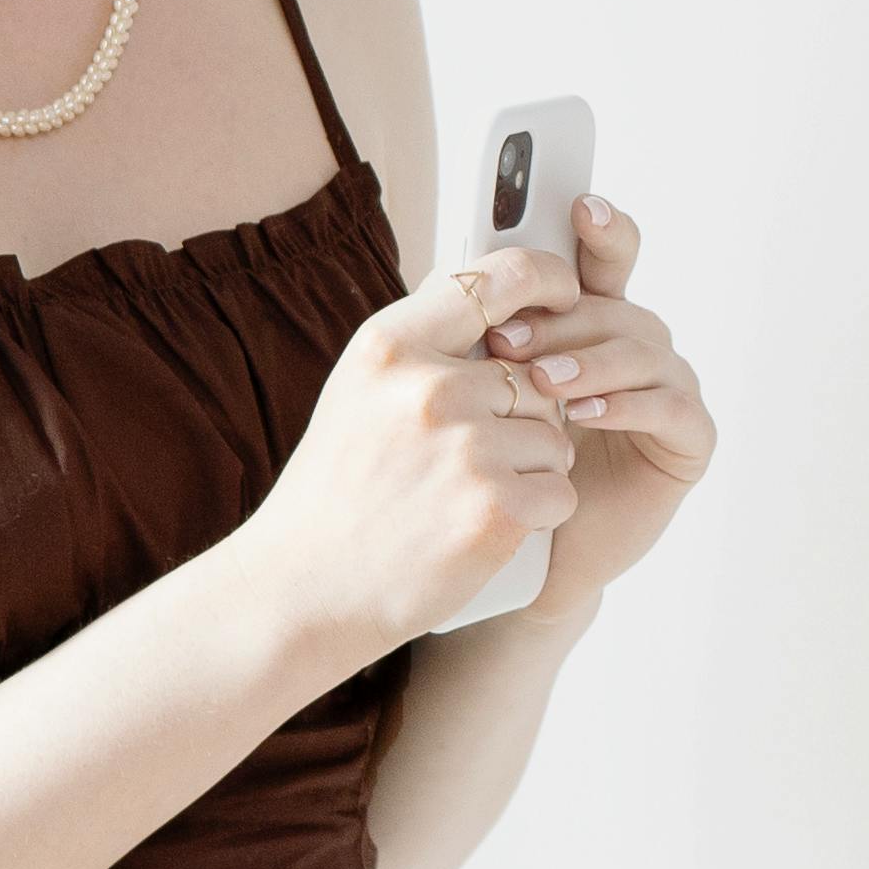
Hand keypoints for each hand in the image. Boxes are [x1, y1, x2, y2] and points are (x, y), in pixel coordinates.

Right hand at [238, 240, 584, 661]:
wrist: (300, 591)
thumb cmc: (337, 490)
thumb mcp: (360, 392)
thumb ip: (426, 343)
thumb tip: (502, 293)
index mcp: (391, 346)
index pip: (497, 277)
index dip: (546, 278)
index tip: (568, 294)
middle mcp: (430, 389)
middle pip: (536, 379)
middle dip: (521, 420)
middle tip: (463, 464)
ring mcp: (466, 450)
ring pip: (554, 438)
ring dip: (531, 469)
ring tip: (462, 498)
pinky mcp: (496, 509)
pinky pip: (561, 492)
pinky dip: (537, 513)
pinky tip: (483, 528)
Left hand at [455, 192, 714, 627]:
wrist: (514, 556)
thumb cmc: (495, 466)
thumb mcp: (478, 387)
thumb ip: (480, 328)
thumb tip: (454, 267)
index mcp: (591, 323)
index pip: (604, 260)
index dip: (602, 229)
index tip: (580, 204)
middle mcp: (637, 347)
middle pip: (617, 303)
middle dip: (563, 314)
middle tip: (506, 336)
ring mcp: (669, 390)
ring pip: (644, 348)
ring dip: (589, 359)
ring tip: (540, 381)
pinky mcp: (688, 442)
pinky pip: (672, 407)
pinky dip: (627, 405)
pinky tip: (583, 415)